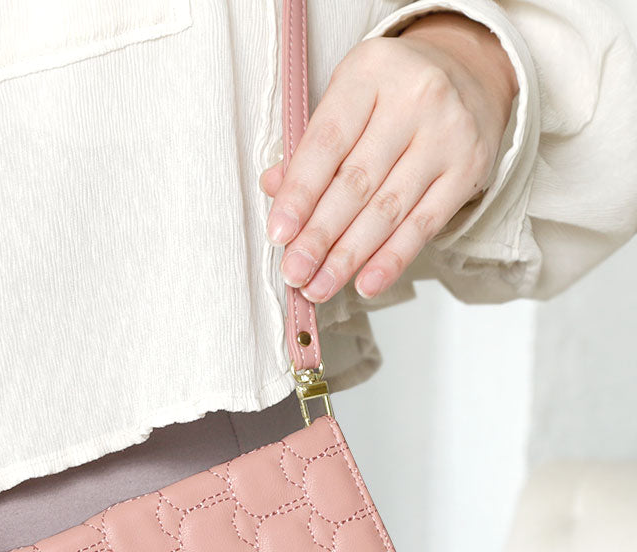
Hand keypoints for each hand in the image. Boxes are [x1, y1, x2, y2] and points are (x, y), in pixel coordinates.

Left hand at [261, 11, 517, 301]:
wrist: (468, 75)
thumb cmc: (390, 95)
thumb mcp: (346, 100)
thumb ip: (309, 147)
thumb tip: (273, 188)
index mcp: (371, 73)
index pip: (327, 143)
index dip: (299, 194)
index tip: (278, 234)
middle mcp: (415, 98)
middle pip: (356, 183)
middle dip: (319, 236)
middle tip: (294, 272)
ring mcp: (447, 134)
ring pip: (387, 210)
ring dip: (348, 257)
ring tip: (318, 288)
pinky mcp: (469, 169)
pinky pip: (424, 225)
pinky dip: (391, 259)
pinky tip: (365, 284)